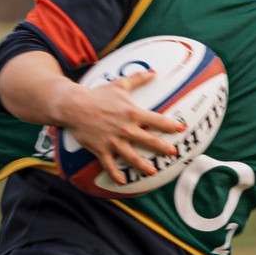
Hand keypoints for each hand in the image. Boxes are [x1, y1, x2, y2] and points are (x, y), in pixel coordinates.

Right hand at [58, 70, 185, 185]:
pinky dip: (115, 175)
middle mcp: (125, 129)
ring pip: (132, 157)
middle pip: (149, 141)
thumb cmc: (98, 95)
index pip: (156, 120)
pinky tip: (122, 182)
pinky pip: (110, 165)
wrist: (74, 106)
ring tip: (153, 172)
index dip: (170, 125)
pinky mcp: (101, 149)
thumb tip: (154, 72)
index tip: (181, 129)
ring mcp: (113, 141)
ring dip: (143, 166)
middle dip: (163, 148)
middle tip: (173, 153)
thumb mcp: (119, 84)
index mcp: (132, 113)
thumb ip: (138, 78)